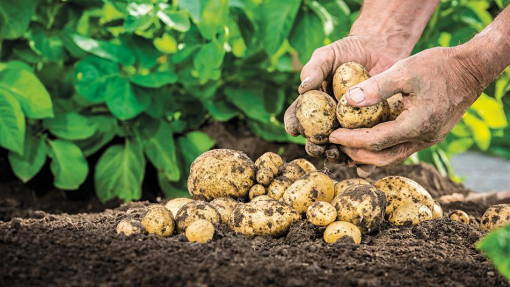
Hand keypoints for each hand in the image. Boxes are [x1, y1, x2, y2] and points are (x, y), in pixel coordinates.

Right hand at [284, 35, 405, 165]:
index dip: (293, 125)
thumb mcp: (328, 55)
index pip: (297, 118)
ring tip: (338, 155)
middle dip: (315, 147)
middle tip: (318, 147)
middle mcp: (328, 119)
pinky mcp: (370, 129)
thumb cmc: (347, 51)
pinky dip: (363, 159)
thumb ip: (314, 69)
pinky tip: (362, 164)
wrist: (380, 49)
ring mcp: (349, 126)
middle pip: (316, 139)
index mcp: (313, 105)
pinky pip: (365, 147)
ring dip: (336, 156)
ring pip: (339, 148)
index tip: (294, 129)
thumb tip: (302, 88)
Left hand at [329, 46, 483, 165]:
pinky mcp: (428, 136)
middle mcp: (423, 139)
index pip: (375, 141)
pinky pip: (400, 149)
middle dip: (356, 153)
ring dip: (368, 155)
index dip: (351, 140)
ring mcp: (427, 140)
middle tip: (335, 143)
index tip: (332, 135)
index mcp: (416, 125)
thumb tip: (348, 101)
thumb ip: (377, 87)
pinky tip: (367, 142)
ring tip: (346, 146)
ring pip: (392, 157)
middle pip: (382, 157)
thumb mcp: (405, 70)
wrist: (471, 69)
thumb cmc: (439, 66)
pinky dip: (381, 149)